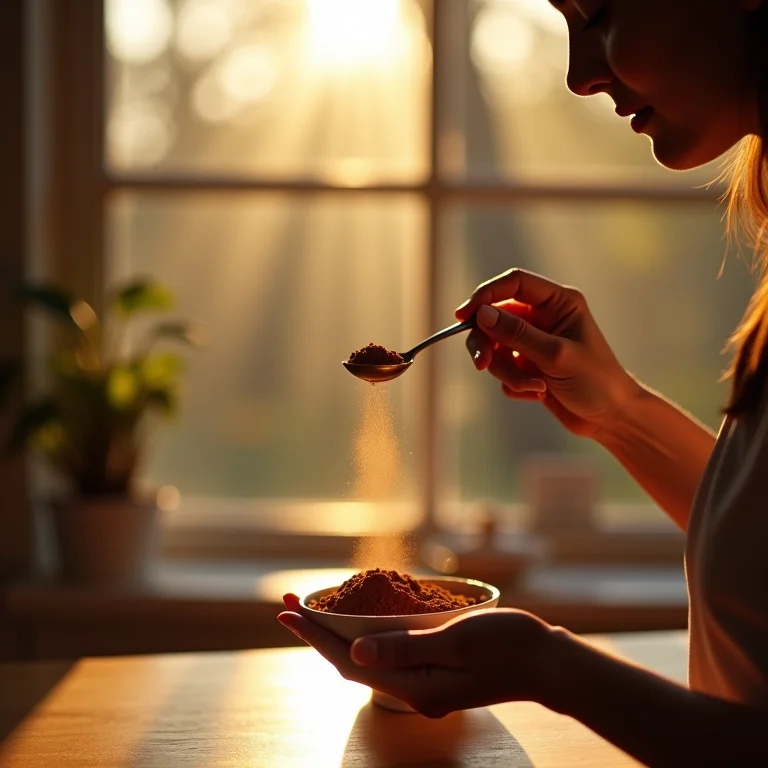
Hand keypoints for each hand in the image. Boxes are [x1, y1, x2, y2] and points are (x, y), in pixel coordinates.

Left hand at [278, 594, 555, 717]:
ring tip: (312, 611)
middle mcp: (413, 691)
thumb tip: (354, 653)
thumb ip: (404, 646)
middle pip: (350, 662)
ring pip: (366, 660)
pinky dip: (363, 638)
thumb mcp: (455, 640)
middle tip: (288, 605)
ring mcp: (424, 684)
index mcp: (415, 686)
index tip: (286, 612)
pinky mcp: (434, 672)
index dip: (314, 636)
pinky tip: (358, 623)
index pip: (348, 661)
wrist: (547, 662)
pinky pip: (386, 656)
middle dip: (316, 633)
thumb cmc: (508, 645)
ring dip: (336, 635)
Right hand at [456, 268, 640, 437]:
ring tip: (534, 388)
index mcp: (558, 303)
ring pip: (496, 348)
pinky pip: (502, 370)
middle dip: (488, 344)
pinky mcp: (527, 366)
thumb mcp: (556, 355)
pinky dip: (515, 384)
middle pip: (494, 318)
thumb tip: (481, 314)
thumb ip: (517, 333)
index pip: (513, 284)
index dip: (485, 295)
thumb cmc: (596, 381)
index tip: (463, 316)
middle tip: (482, 364)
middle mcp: (543, 318)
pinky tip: (540, 394)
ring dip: (507, 372)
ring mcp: (533, 342)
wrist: (611, 418)